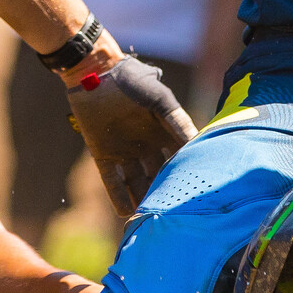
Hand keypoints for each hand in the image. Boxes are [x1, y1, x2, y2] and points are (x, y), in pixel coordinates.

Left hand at [65, 54, 197, 215]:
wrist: (96, 73)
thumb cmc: (132, 80)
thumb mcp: (159, 99)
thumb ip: (177, 121)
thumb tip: (196, 143)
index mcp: (163, 132)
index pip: (178, 159)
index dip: (186, 174)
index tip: (196, 194)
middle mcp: (147, 146)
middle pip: (159, 175)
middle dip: (165, 192)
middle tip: (174, 214)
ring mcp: (124, 151)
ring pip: (137, 182)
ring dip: (143, 199)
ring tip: (152, 219)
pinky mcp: (102, 154)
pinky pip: (112, 180)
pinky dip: (118, 196)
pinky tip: (126, 213)